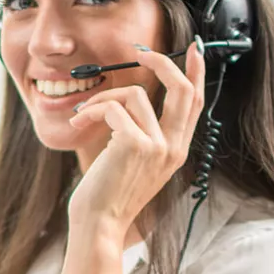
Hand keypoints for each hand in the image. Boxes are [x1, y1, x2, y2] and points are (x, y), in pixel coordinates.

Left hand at [66, 40, 206, 229]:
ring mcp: (157, 146)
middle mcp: (173, 147)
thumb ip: (142, 133)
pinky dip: (91, 110)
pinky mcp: (135, 144)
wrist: (98, 224)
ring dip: (101, 99)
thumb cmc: (108, 195)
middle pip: (182, 89)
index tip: (194, 49)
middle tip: (140, 51)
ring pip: (134, 94)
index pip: (195, 103)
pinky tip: (78, 125)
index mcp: (176, 151)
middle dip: (162, 62)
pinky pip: (113, 108)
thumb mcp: (134, 162)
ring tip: (82, 116)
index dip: (196, 72)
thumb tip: (132, 98)